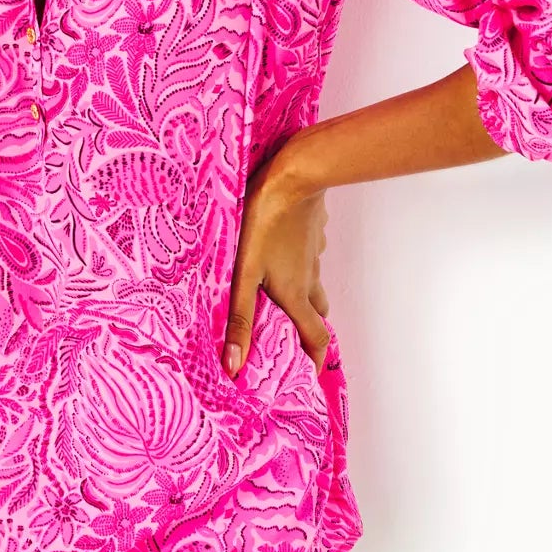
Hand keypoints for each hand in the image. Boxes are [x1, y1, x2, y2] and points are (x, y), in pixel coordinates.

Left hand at [222, 155, 329, 380]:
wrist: (295, 176)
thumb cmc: (265, 223)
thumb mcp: (245, 273)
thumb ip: (240, 318)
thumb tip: (235, 365)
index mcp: (296, 294)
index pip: (315, 338)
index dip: (316, 360)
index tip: (311, 375)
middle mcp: (310, 277)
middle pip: (317, 312)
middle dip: (308, 328)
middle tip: (293, 337)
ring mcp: (313, 252)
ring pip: (314, 282)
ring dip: (305, 296)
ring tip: (285, 296)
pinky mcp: (312, 230)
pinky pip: (309, 254)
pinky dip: (300, 262)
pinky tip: (281, 251)